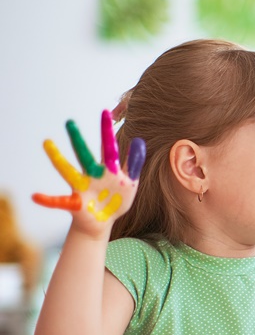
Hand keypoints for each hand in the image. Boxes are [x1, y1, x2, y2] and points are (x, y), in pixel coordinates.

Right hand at [32, 109, 145, 235]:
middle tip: (70, 122)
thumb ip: (133, 163)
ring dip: (58, 159)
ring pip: (69, 172)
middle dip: (79, 140)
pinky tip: (35, 196)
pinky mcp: (75, 204)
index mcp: (107, 170)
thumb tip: (138, 140)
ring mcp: (82, 188)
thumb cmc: (117, 199)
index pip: (108, 147)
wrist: (104, 222)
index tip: (105, 111)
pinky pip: (59, 202)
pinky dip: (48, 200)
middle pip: (85, 155)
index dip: (107, 131)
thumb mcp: (130, 181)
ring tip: (47, 144)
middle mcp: (92, 175)